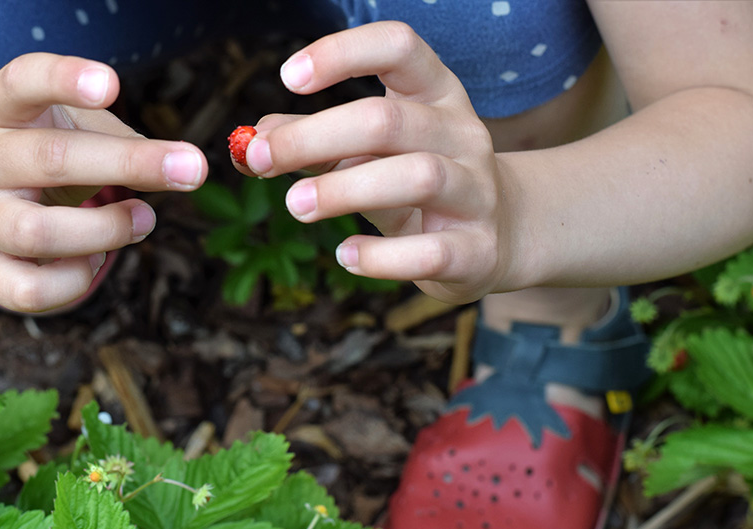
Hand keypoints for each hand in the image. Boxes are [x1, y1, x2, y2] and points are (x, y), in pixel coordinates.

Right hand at [0, 53, 207, 311]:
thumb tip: (183, 168)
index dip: (64, 80)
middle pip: (50, 160)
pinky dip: (76, 280)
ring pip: (38, 233)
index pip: (21, 82)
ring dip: (108, 229)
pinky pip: (30, 290)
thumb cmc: (45, 153)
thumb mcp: (75, 128)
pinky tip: (95, 260)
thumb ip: (123, 143)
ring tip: (144, 219)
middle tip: (191, 168)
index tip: (111, 83)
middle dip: (129, 164)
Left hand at [237, 22, 514, 303]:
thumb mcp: (368, 154)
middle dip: (316, 137)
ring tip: (295, 204)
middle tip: (264, 159)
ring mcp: (476, 192)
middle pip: (389, 120)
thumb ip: (314, 143)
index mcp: (436, 95)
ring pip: (417, 177)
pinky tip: (344, 255)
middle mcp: (463, 135)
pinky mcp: (477, 251)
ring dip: (344, 190)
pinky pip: (431, 252)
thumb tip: (254, 140)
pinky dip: (382, 256)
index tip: (288, 77)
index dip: (343, 53)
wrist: (498, 238)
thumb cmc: (416, 185)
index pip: (399, 48)